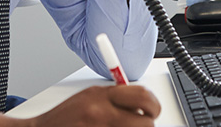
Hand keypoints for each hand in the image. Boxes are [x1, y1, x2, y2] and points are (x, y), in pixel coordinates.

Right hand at [0, 85, 159, 126]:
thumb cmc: (66, 116)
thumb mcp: (90, 96)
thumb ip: (115, 97)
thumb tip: (142, 102)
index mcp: (101, 96)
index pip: (142, 96)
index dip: (154, 105)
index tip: (153, 109)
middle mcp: (102, 114)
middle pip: (146, 123)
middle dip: (147, 124)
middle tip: (142, 123)